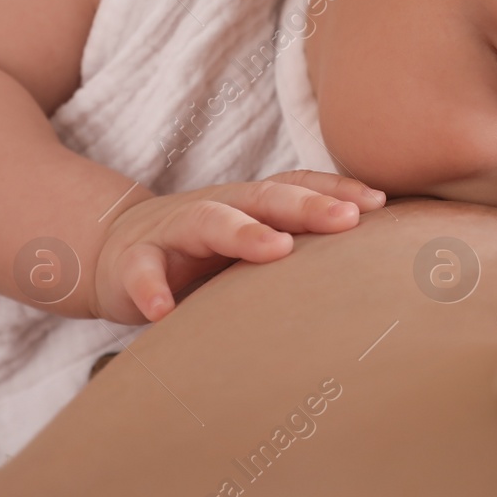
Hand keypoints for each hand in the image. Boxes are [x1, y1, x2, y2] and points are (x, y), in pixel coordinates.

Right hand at [92, 171, 386, 323]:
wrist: (117, 253)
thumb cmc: (200, 255)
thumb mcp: (249, 247)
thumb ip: (296, 251)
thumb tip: (373, 274)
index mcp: (248, 204)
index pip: (296, 186)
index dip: (335, 189)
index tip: (378, 203)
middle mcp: (215, 207)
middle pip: (265, 196)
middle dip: (308, 205)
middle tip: (348, 219)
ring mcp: (171, 231)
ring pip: (208, 220)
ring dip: (243, 232)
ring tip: (277, 249)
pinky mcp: (131, 262)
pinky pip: (141, 272)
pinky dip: (152, 289)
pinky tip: (164, 310)